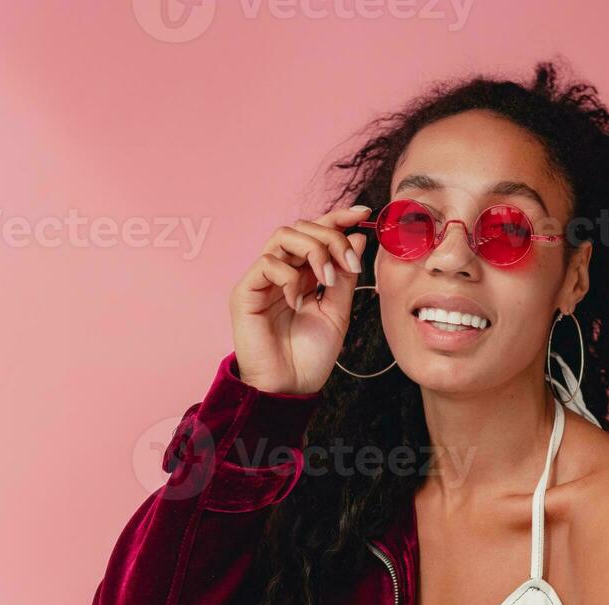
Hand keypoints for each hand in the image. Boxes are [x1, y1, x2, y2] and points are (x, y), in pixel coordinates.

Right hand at [228, 205, 371, 393]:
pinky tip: (299, 302)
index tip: (363, 212)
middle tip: (349, 263)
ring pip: (283, 236)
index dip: (338, 217)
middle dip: (331, 237)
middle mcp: (282, 271)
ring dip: (313, 250)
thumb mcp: (338, 312)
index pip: (317, 233)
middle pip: (302, 227)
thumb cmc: (311, 356)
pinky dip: (290, 277)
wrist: (290, 387)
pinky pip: (267, 263)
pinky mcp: (245, 292)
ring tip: (327, 279)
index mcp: (304, 274)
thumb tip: (357, 237)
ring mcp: (262, 280)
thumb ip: (345, 276)